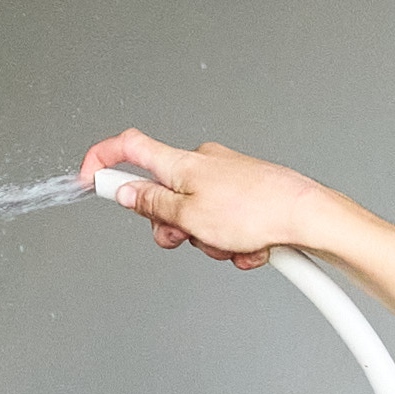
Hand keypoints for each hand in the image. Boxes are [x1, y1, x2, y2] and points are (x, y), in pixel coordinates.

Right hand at [78, 129, 338, 270]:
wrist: (307, 216)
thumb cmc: (256, 210)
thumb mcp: (189, 215)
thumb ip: (151, 204)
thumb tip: (124, 192)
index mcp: (181, 164)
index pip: (129, 148)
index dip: (102, 161)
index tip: (87, 180)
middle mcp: (202, 165)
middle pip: (162, 197)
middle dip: (170, 227)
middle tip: (186, 237)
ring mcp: (225, 179)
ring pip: (195, 217)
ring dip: (207, 239)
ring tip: (231, 242)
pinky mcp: (245, 195)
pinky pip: (223, 223)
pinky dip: (231, 240)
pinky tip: (249, 245)